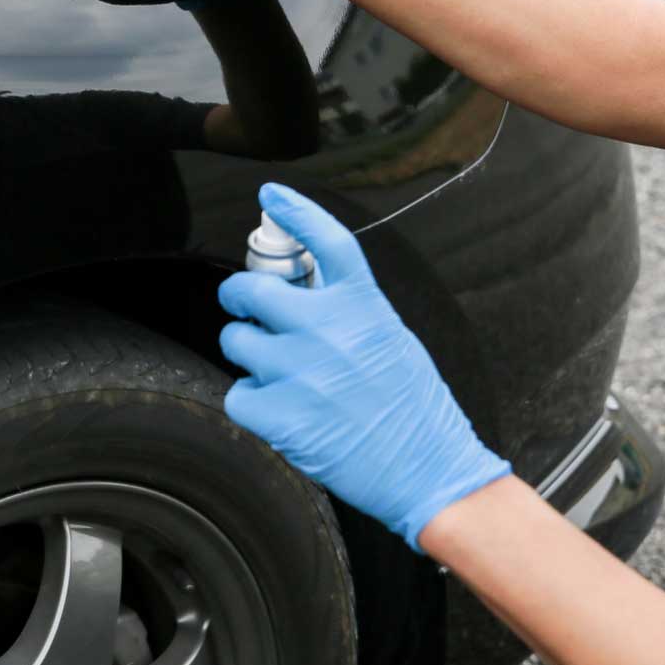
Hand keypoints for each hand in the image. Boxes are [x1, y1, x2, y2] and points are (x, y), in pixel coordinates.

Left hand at [216, 183, 510, 550]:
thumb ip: (347, 310)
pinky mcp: (280, 414)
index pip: (324, 239)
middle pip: (252, 289)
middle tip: (243, 306)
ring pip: (235, 341)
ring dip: (247, 353)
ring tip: (277, 373)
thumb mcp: (390, 336)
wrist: (429, 468)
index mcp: (362, 304)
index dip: (294, 210)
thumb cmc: (415, 408)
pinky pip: (237, 393)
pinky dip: (250, 402)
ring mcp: (298, 370)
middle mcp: (326, 329)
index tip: (271, 196)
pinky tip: (279, 410)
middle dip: (239, 296)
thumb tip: (301, 292)